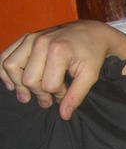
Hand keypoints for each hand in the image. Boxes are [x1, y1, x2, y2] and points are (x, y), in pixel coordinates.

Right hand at [0, 20, 125, 119]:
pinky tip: (13, 84)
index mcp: (59, 51)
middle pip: (29, 79)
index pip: (48, 85)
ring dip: (18, 84)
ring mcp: (30, 38)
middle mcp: (41, 42)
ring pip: (11, 67)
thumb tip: (64, 116)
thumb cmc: (92, 54)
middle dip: (39, 93)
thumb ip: (77, 96)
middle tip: (49, 99)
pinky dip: (5, 72)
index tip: (66, 93)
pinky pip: (5, 56)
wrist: (91, 32)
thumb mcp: (90, 76)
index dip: (57, 94)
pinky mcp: (25, 38)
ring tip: (27, 96)